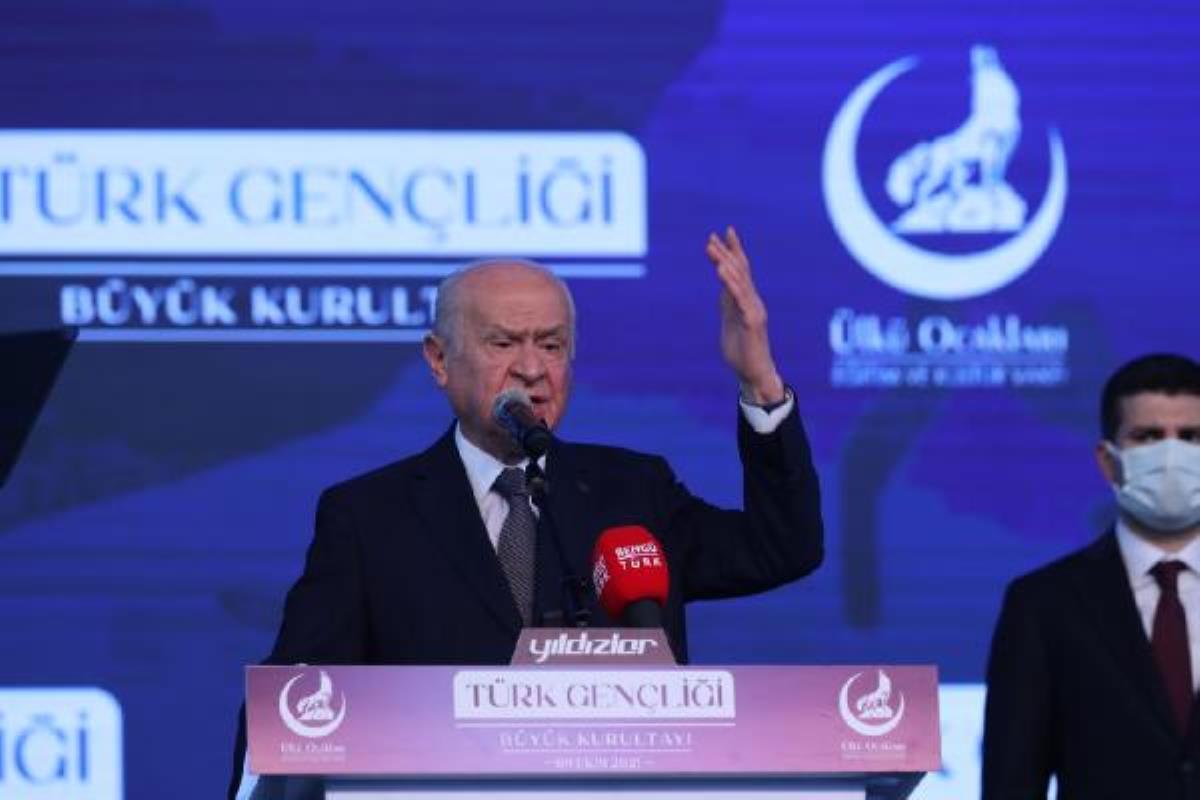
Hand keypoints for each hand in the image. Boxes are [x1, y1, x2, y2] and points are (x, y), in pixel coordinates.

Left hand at [705, 226, 784, 404]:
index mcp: (746, 300)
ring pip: (740, 281)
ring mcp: (753, 310)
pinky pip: (740, 300)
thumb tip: (723, 286)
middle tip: (711, 237)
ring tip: (713, 250)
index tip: (722, 232)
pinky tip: (722, 272)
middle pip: (740, 271)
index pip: (740, 270)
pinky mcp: (752, 322)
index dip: (732, 250)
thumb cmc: (742, 350)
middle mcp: (752, 301)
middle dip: (726, 252)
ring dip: (725, 264)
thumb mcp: (731, 320)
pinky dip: (731, 284)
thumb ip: (728, 302)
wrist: (753, 374)